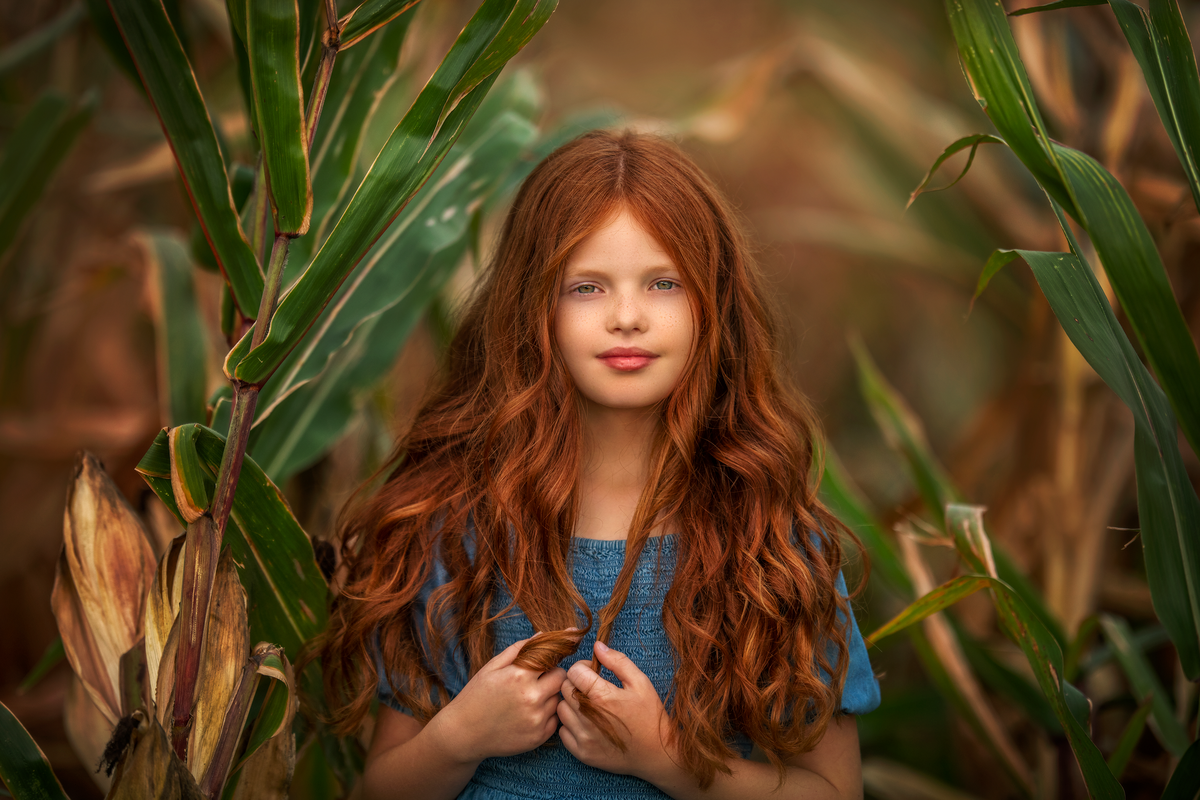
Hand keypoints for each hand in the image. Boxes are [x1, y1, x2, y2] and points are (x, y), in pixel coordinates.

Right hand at [431, 634, 566, 762]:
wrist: (463, 733)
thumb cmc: (476, 696)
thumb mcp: (492, 667)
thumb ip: (519, 649)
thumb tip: (543, 635)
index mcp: (519, 676)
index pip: (553, 659)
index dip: (549, 660)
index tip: (545, 663)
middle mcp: (532, 698)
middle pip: (562, 679)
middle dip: (553, 676)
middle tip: (537, 681)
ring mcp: (537, 720)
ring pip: (559, 699)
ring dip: (550, 697)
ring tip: (529, 699)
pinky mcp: (539, 737)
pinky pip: (556, 720)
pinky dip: (547, 715)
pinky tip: (529, 715)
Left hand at [557, 640, 669, 777]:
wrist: (657, 753)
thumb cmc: (650, 715)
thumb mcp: (640, 682)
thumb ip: (617, 661)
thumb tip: (597, 646)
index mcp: (603, 696)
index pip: (574, 671)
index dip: (583, 667)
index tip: (593, 672)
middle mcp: (588, 717)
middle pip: (564, 689)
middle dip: (575, 683)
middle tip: (591, 687)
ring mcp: (584, 737)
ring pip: (561, 709)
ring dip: (571, 703)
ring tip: (588, 705)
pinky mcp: (582, 753)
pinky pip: (562, 732)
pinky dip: (570, 725)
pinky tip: (586, 723)